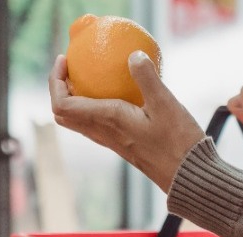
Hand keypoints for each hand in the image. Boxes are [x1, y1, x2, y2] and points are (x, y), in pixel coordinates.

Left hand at [49, 52, 205, 192]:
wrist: (187, 177)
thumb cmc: (178, 143)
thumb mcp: (166, 104)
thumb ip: (147, 77)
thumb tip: (133, 54)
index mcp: (108, 120)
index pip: (63, 105)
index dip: (55, 82)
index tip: (64, 60)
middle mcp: (104, 134)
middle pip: (64, 115)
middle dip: (60, 89)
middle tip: (72, 68)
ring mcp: (112, 142)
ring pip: (79, 122)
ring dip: (75, 99)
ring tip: (89, 77)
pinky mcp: (123, 145)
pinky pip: (96, 125)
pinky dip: (94, 108)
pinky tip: (116, 94)